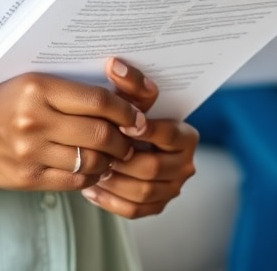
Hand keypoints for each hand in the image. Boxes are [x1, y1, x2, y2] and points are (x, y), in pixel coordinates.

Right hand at [0, 72, 145, 191]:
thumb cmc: (2, 103)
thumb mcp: (30, 82)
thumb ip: (69, 91)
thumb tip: (116, 100)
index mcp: (38, 87)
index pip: (96, 100)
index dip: (124, 111)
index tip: (136, 117)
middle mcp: (34, 119)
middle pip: (98, 133)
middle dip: (122, 139)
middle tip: (130, 139)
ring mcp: (31, 151)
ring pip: (90, 160)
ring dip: (109, 160)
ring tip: (113, 155)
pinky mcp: (29, 178)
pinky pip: (74, 180)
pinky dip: (91, 175)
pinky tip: (93, 168)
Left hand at [79, 57, 197, 218]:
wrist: (134, 138)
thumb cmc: (134, 115)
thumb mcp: (136, 99)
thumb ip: (129, 84)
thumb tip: (114, 65)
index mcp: (186, 136)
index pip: (168, 134)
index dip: (145, 130)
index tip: (121, 125)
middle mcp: (185, 164)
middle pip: (153, 168)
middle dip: (122, 159)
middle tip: (96, 150)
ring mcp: (172, 188)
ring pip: (142, 192)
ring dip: (113, 181)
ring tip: (90, 168)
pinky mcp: (158, 205)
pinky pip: (134, 210)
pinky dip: (110, 201)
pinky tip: (90, 188)